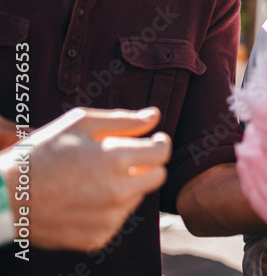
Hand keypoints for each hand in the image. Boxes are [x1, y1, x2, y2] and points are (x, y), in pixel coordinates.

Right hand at [0, 107, 170, 251]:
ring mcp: (108, 219)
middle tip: (127, 158)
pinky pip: (117, 219)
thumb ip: (123, 120)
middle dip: (147, 164)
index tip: (154, 139)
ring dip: (126, 186)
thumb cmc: (41, 154)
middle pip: (157, 177)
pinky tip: (84, 199)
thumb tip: (155, 116)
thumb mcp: (79, 124)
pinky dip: (109, 208)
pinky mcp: (97, 238)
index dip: (161, 142)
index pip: (162, 153)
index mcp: (115, 160)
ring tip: (93, 178)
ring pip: (136, 198)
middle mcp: (117, 192)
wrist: (5, 197)